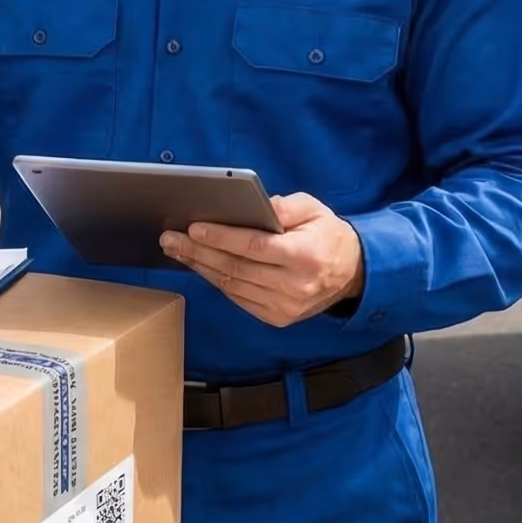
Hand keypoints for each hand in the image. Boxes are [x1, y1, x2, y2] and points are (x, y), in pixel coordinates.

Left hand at [159, 192, 366, 327]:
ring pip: (232, 286)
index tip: (194, 227)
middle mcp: (295, 286)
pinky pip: (238, 298)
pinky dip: (216, 281)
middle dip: (198, 251)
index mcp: (305, 256)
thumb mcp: (314, 209)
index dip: (222, 237)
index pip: (254, 247)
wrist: (351, 273)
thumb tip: (255, 205)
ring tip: (177, 250)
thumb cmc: (327, 235)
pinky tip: (199, 266)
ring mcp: (285, 306)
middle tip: (170, 238)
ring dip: (200, 267)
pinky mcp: (277, 317)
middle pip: (236, 268)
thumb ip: (285, 206)